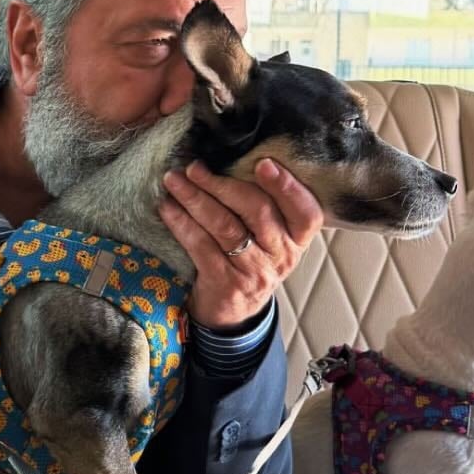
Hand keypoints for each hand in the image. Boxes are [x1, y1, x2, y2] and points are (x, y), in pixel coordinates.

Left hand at [158, 156, 324, 329]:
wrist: (234, 315)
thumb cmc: (249, 261)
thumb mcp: (269, 238)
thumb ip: (265, 205)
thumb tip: (230, 158)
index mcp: (297, 238)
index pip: (306, 212)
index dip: (287, 186)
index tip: (264, 163)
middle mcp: (281, 256)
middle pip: (257, 210)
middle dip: (223, 184)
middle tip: (194, 168)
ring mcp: (254, 272)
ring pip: (225, 225)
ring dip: (195, 198)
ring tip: (173, 181)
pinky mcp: (225, 283)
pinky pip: (201, 245)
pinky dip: (181, 223)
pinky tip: (167, 208)